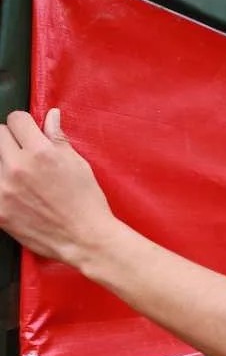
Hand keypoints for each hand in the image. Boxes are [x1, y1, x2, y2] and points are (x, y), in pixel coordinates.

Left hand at [0, 109, 116, 263]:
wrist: (85, 239)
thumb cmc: (87, 203)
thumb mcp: (78, 166)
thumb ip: (58, 139)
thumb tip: (51, 116)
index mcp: (41, 153)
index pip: (16, 120)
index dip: (24, 125)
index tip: (28, 133)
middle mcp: (18, 167)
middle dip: (11, 141)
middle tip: (23, 155)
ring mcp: (4, 189)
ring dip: (3, 164)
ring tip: (19, 177)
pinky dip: (2, 187)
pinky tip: (13, 193)